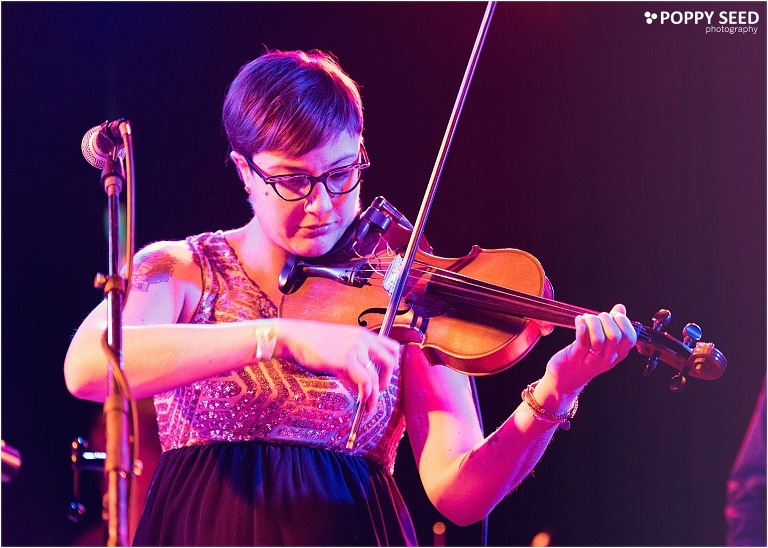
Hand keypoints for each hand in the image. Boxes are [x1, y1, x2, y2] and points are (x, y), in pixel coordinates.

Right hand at [272, 318, 401, 413]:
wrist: (299, 336)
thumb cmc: (316, 343)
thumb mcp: (342, 349)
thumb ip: (355, 365)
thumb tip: (362, 387)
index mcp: (364, 335)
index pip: (392, 347)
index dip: (393, 364)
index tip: (387, 375)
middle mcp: (363, 340)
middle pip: (390, 361)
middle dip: (387, 380)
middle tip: (379, 390)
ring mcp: (356, 349)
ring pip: (376, 376)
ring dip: (375, 395)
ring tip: (369, 404)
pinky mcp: (346, 360)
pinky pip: (365, 381)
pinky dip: (366, 394)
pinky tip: (362, 400)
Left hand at [545, 304, 636, 394]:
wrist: (565, 379)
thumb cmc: (584, 357)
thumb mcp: (603, 343)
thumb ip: (613, 325)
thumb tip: (621, 308)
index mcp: (618, 354)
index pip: (630, 338)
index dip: (623, 322)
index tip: (613, 315)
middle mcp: (607, 358)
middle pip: (615, 336)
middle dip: (606, 320)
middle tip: (597, 317)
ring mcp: (592, 360)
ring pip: (599, 338)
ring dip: (593, 322)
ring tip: (586, 318)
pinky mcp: (575, 358)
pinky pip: (582, 340)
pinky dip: (581, 325)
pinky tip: (578, 320)